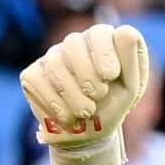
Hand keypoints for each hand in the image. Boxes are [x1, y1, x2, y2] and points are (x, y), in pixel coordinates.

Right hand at [20, 21, 149, 164]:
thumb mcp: (131, 86)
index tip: (110, 76)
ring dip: (74, 95)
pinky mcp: (32, 75)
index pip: (100, 32)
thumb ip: (132, 59)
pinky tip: (68, 116)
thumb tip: (126, 31)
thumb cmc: (114, 104)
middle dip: (88, 74)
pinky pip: (37, 80)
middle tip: (98, 95)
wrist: (90, 132)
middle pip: (73, 43)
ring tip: (87, 112)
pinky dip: (55, 103)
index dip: (104, 53)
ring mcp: (51, 57)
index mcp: (103, 41)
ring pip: (55, 65)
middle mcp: (75, 44)